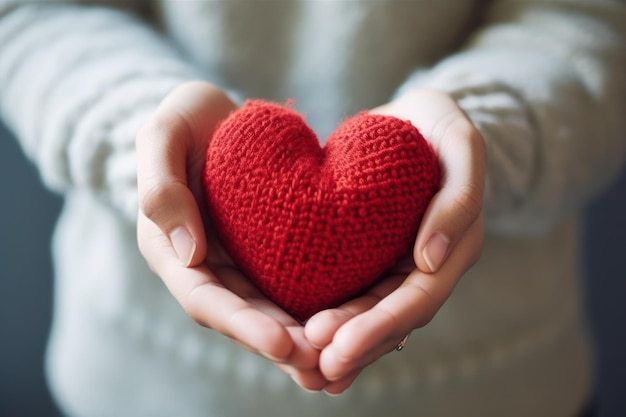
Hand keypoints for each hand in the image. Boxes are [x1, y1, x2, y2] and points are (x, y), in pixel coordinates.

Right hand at [136, 81, 326, 390]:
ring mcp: (239, 262)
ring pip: (270, 310)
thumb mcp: (163, 136)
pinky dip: (317, 307)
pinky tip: (351, 321)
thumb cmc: (184, 119)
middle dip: (281, 344)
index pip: (204, 299)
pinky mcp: (269, 252)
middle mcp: (207, 266)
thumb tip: (189, 254)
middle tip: (322, 364)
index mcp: (171, 249)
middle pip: (243, 317)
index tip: (281, 344)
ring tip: (341, 358)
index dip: (242, 325)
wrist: (216, 115)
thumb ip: (161, 188)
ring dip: (303, 339)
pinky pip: (292, 284)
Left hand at [304, 89, 485, 393]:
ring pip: (372, 315)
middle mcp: (427, 265)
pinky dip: (335, 321)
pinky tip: (304, 343)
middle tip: (317, 366)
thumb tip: (429, 259)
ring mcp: (398, 265)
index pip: (419, 297)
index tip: (339, 344)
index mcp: (455, 246)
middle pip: (393, 318)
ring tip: (305, 368)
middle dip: (356, 344)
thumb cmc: (440, 126)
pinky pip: (354, 293)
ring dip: (342, 344)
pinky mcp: (371, 257)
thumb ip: (459, 198)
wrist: (415, 120)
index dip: (382, 325)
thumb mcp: (461, 144)